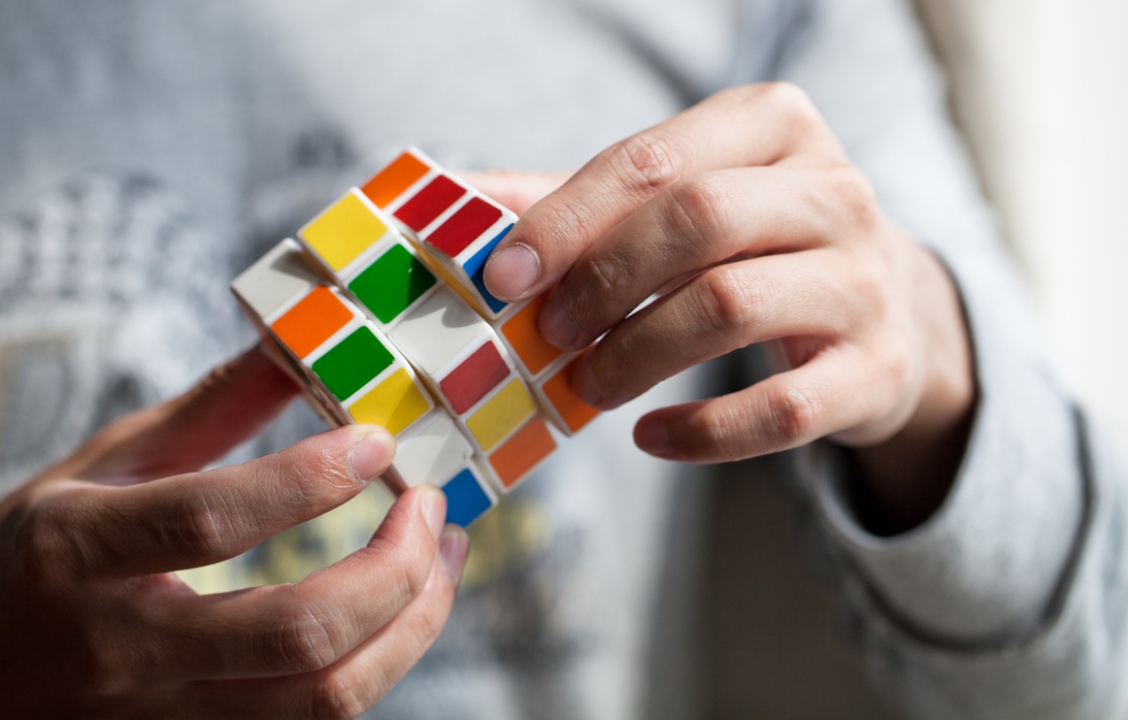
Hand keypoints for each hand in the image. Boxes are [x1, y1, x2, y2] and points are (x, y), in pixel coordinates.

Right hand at [0, 346, 468, 718]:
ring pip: (322, 698)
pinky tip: (401, 608)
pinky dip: (379, 662)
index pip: (208, 522)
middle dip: (393, 569)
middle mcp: (122, 647)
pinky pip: (314, 719)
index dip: (307, 482)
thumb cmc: (30, 559)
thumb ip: (206, 410)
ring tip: (442, 555)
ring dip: (411, 626)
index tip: (378, 443)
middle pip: (292, 633)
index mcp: (79, 552)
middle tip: (430, 505)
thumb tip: (294, 342)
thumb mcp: (95, 465)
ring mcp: (163, 714)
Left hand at [477, 82, 976, 531]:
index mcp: (773, 126)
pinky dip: (703, 432)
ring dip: (637, 354)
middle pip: (700, 220)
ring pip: (734, 308)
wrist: (884, 309)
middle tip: (548, 333)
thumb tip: (455, 200)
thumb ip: (579, 200)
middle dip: (604, 281)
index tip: (504, 276)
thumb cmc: (752, 245)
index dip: (568, 219)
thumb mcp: (683, 200)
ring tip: (586, 387)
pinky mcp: (880, 369)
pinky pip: (783, 410)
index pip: (654, 161)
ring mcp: (866, 280)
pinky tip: (650, 436)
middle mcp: (834, 190)